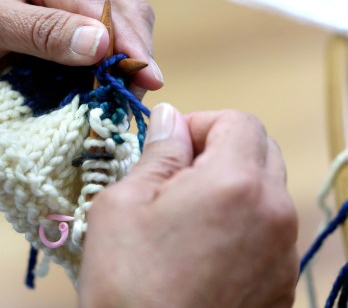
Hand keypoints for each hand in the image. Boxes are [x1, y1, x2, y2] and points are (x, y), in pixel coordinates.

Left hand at [0, 0, 160, 197]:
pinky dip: (107, 77)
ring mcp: (58, 12)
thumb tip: (100, 43)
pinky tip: (111, 97)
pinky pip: (96, 57)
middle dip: (133, 51)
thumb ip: (39, 31)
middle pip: (117, 9)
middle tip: (140, 95)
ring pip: (116, 32)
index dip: (121, 38)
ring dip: (125, 66)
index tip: (144, 78)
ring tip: (129, 100)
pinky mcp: (56, 44)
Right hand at [78, 105, 297, 307]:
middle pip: (261, 151)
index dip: (201, 124)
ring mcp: (283, 254)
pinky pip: (269, 233)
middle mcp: (274, 214)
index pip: (239, 121)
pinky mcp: (282, 286)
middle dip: (219, 151)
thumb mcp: (123, 203)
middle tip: (175, 178)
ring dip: (231, 188)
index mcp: (235, 183)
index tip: (171, 147)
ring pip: (266, 192)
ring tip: (185, 218)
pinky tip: (202, 251)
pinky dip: (241, 225)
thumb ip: (157, 152)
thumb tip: (172, 119)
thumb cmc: (127, 282)